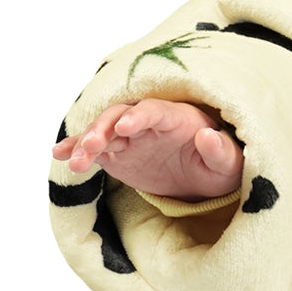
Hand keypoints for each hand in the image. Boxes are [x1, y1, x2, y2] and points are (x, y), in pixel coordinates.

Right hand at [52, 98, 244, 200]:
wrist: (205, 179)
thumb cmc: (222, 166)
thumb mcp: (231, 164)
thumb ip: (221, 151)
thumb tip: (207, 136)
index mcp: (178, 118)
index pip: (154, 111)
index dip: (139, 116)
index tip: (125, 127)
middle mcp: (149, 122)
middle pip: (121, 116)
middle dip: (104, 128)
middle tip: (91, 145)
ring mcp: (131, 137)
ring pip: (103, 132)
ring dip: (87, 142)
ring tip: (74, 160)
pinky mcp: (118, 153)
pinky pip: (95, 149)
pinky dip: (77, 150)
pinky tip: (60, 155)